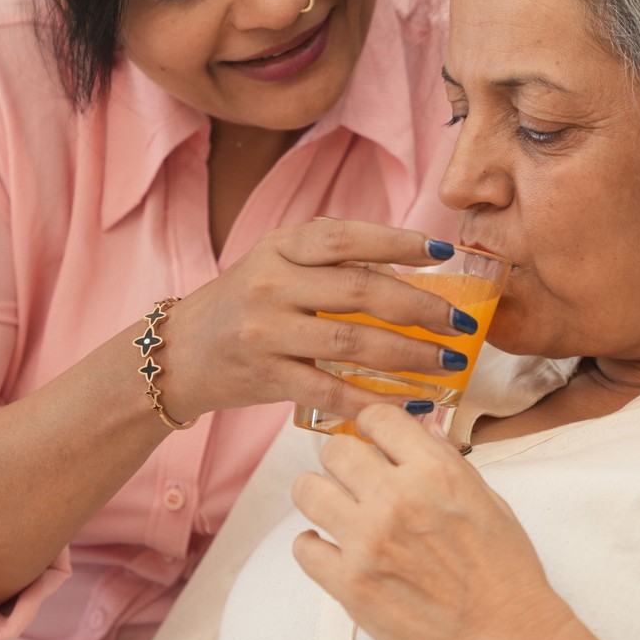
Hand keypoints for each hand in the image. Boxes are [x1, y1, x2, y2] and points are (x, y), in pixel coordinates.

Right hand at [155, 220, 475, 424]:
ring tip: (448, 362)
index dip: (399, 242)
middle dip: (422, 308)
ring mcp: (267, 331)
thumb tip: (410, 269)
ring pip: (354, 341)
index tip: (443, 254)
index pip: (347, 237)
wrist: (177, 355)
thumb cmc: (243, 306)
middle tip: (462, 323)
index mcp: (280, 247)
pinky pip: (332, 389)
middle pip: (362, 291)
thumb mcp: (276, 265)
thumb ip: (330, 262)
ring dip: (411, 355)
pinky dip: (377, 399)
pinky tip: (413, 403)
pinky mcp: (266, 376)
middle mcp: (272, 283)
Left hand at [289, 404, 574, 639]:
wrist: (506, 639)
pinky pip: (303, 548)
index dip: (372, 427)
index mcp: (436, 472)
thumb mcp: (488, 501)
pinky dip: (314, 548)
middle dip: (343, 461)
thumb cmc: (505, 573)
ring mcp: (368, 542)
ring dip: (320, 497)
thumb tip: (417, 436)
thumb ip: (446, 465)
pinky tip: (335, 552)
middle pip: (334, 449)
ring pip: (307, 491)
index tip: (372, 440)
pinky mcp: (350, 585)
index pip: (377, 417)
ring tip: (336, 512)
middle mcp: (397, 498)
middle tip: (353, 480)